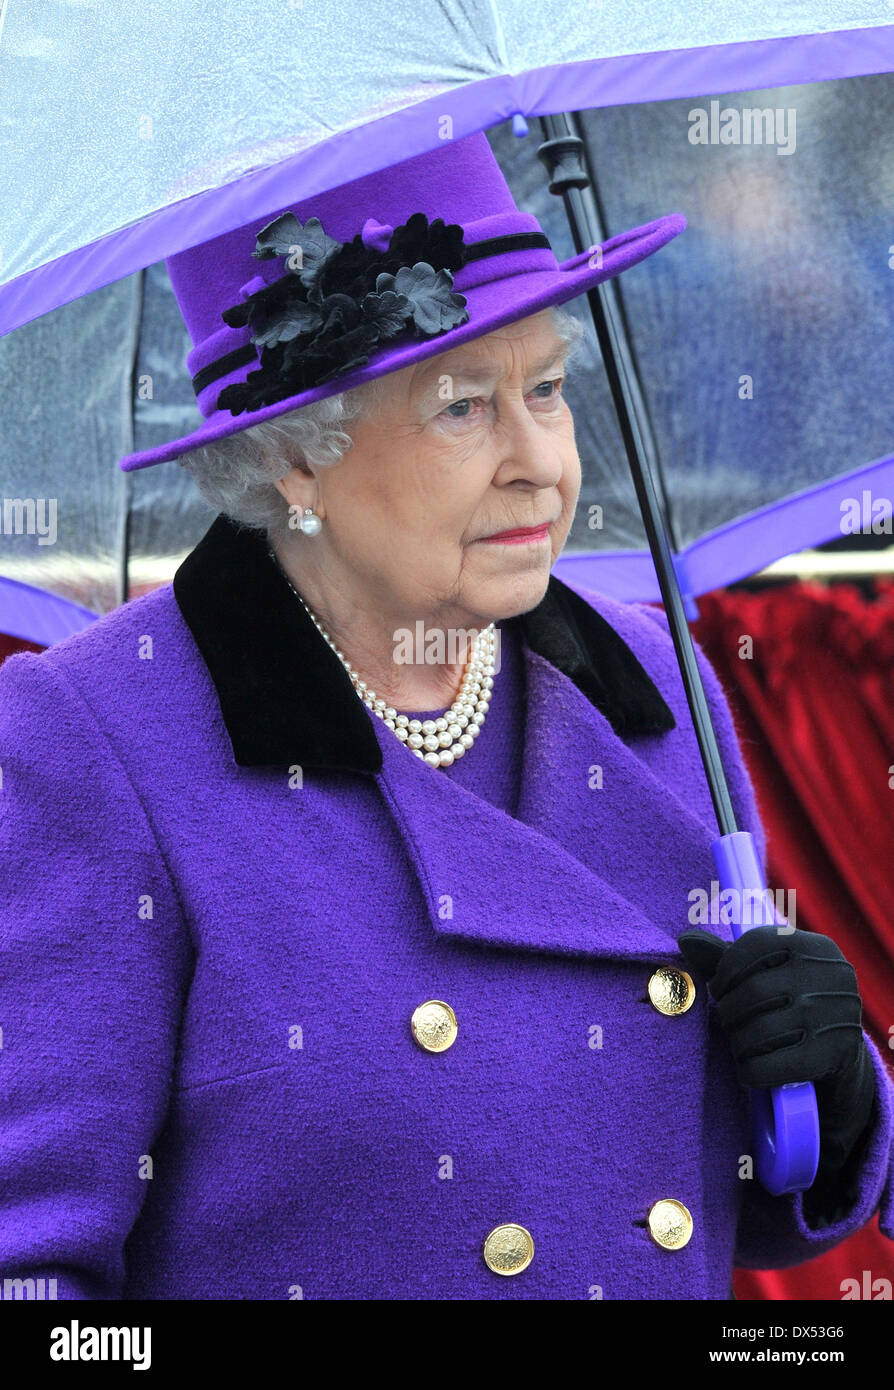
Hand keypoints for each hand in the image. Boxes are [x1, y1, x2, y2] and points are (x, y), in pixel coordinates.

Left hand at [678, 925, 875, 1190]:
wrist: (840, 1050)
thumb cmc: (790, 999)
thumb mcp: (765, 972)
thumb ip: (724, 956)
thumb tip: (685, 940)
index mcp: (816, 946)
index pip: (759, 944)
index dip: (727, 967)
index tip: (718, 987)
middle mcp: (834, 976)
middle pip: (756, 990)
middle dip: (728, 1009)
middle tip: (725, 1020)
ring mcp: (837, 1017)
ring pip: (762, 1031)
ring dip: (738, 1042)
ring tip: (736, 1043)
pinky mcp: (833, 1056)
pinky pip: (774, 1066)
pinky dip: (750, 1070)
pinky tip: (747, 1068)